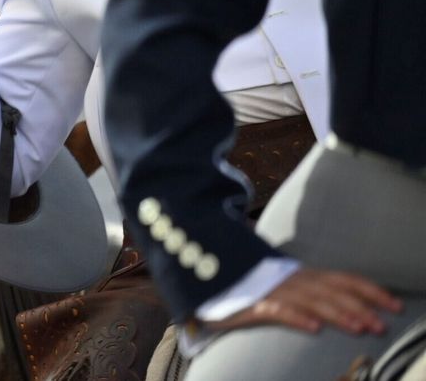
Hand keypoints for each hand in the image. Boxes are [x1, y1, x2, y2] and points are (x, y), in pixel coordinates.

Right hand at [209, 268, 400, 335]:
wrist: (209, 279)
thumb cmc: (251, 287)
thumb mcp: (285, 286)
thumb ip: (310, 291)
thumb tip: (345, 304)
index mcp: (302, 275)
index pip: (342, 278)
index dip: (369, 290)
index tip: (394, 304)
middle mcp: (291, 279)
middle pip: (331, 291)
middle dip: (359, 307)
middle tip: (380, 325)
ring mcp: (271, 290)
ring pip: (309, 301)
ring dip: (335, 314)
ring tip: (357, 327)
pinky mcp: (251, 304)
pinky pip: (277, 310)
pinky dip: (296, 318)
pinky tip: (313, 328)